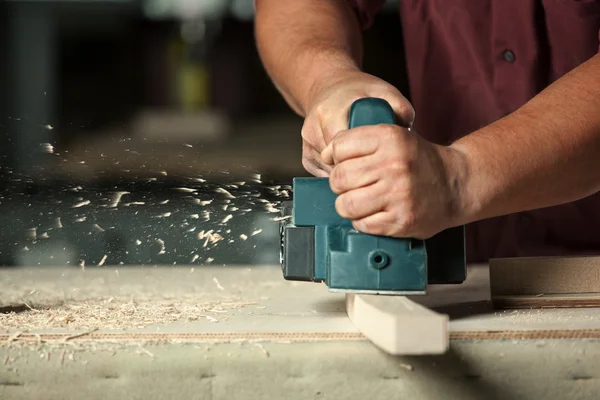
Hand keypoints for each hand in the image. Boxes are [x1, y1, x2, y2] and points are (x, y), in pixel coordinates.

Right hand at [301, 70, 414, 176]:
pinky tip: (353, 163)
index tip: (380, 160)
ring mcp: (307, 144)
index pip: (343, 148)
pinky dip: (340, 173)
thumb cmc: (359, 91)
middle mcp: (313, 128)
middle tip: (378, 166)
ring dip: (350, 172)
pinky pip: (324, 175)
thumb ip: (399, 108)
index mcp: (330, 111)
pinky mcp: (306, 156)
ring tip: (366, 162)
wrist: (330, 86)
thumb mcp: (383, 91)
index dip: (364, 158)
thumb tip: (406, 134)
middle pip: (335, 164)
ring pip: (330, 172)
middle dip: (358, 168)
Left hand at [321, 124, 468, 238]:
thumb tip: (324, 155)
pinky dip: (363, 221)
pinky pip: (362, 224)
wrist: (456, 184)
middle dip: (340, 184)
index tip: (343, 163)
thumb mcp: (393, 137)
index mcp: (390, 138)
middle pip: (339, 178)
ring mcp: (398, 194)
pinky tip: (375, 213)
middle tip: (353, 185)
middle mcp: (394, 165)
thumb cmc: (417, 161)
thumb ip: (358, 141)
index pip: (339, 147)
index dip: (335, 157)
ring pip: (345, 204)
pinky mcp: (401, 220)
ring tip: (361, 201)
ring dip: (348, 205)